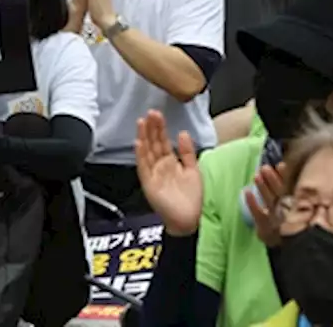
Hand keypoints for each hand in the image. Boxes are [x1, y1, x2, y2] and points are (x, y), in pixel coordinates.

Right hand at [134, 110, 202, 235]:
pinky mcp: (149, 184)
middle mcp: (160, 167)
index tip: (157, 114)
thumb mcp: (193, 170)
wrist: (191, 220)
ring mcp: (153, 175)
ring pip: (146, 152)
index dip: (160, 128)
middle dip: (151, 128)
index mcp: (170, 163)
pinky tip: (139, 143)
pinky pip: (143, 167)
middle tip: (149, 113)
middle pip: (153, 144)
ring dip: (143, 137)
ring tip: (141, 122)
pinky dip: (140, 155)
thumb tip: (182, 133)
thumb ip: (187, 152)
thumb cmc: (193, 198)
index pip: (162, 141)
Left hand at [244, 163, 286, 247]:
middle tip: (264, 168)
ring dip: (263, 188)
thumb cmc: (287, 221)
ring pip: (270, 201)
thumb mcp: (290, 203)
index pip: (289, 187)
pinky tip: (246, 191)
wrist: (288, 248)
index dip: (284, 176)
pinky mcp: (266, 228)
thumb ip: (286, 183)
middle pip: (279, 193)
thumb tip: (281, 164)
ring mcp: (276, 220)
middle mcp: (286, 211)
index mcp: (293, 204)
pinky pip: (258, 214)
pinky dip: (252, 203)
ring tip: (256, 176)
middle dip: (272, 180)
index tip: (280, 165)